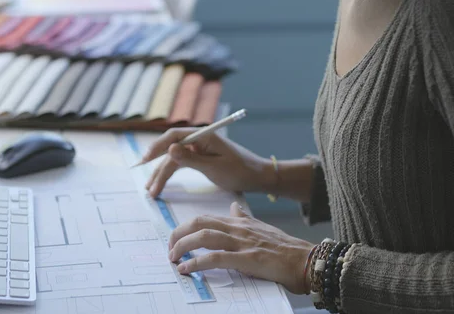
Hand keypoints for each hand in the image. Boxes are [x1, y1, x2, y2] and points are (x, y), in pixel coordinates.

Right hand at [141, 128, 276, 197]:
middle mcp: (198, 139)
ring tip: (151, 190)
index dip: (157, 146)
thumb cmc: (240, 171)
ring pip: (173, 159)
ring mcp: (198, 148)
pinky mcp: (199, 157)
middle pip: (170, 149)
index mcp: (204, 135)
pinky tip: (161, 183)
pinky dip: (170, 174)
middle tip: (147, 184)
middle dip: (157, 167)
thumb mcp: (214, 167)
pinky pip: (180, 164)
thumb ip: (191, 159)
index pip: (174, 135)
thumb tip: (169, 149)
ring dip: (161, 174)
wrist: (257, 177)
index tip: (146, 159)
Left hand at [168, 202, 314, 293]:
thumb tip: (234, 207)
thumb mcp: (262, 227)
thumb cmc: (286, 248)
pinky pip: (215, 258)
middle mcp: (238, 228)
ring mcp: (242, 242)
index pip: (206, 218)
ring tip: (173, 258)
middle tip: (170, 248)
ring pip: (204, 236)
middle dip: (178, 233)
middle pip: (199, 222)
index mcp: (239, 222)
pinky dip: (196, 263)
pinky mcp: (247, 259)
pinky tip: (186, 269)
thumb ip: (245, 218)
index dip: (186, 226)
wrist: (307, 260)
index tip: (176, 237)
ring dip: (183, 246)